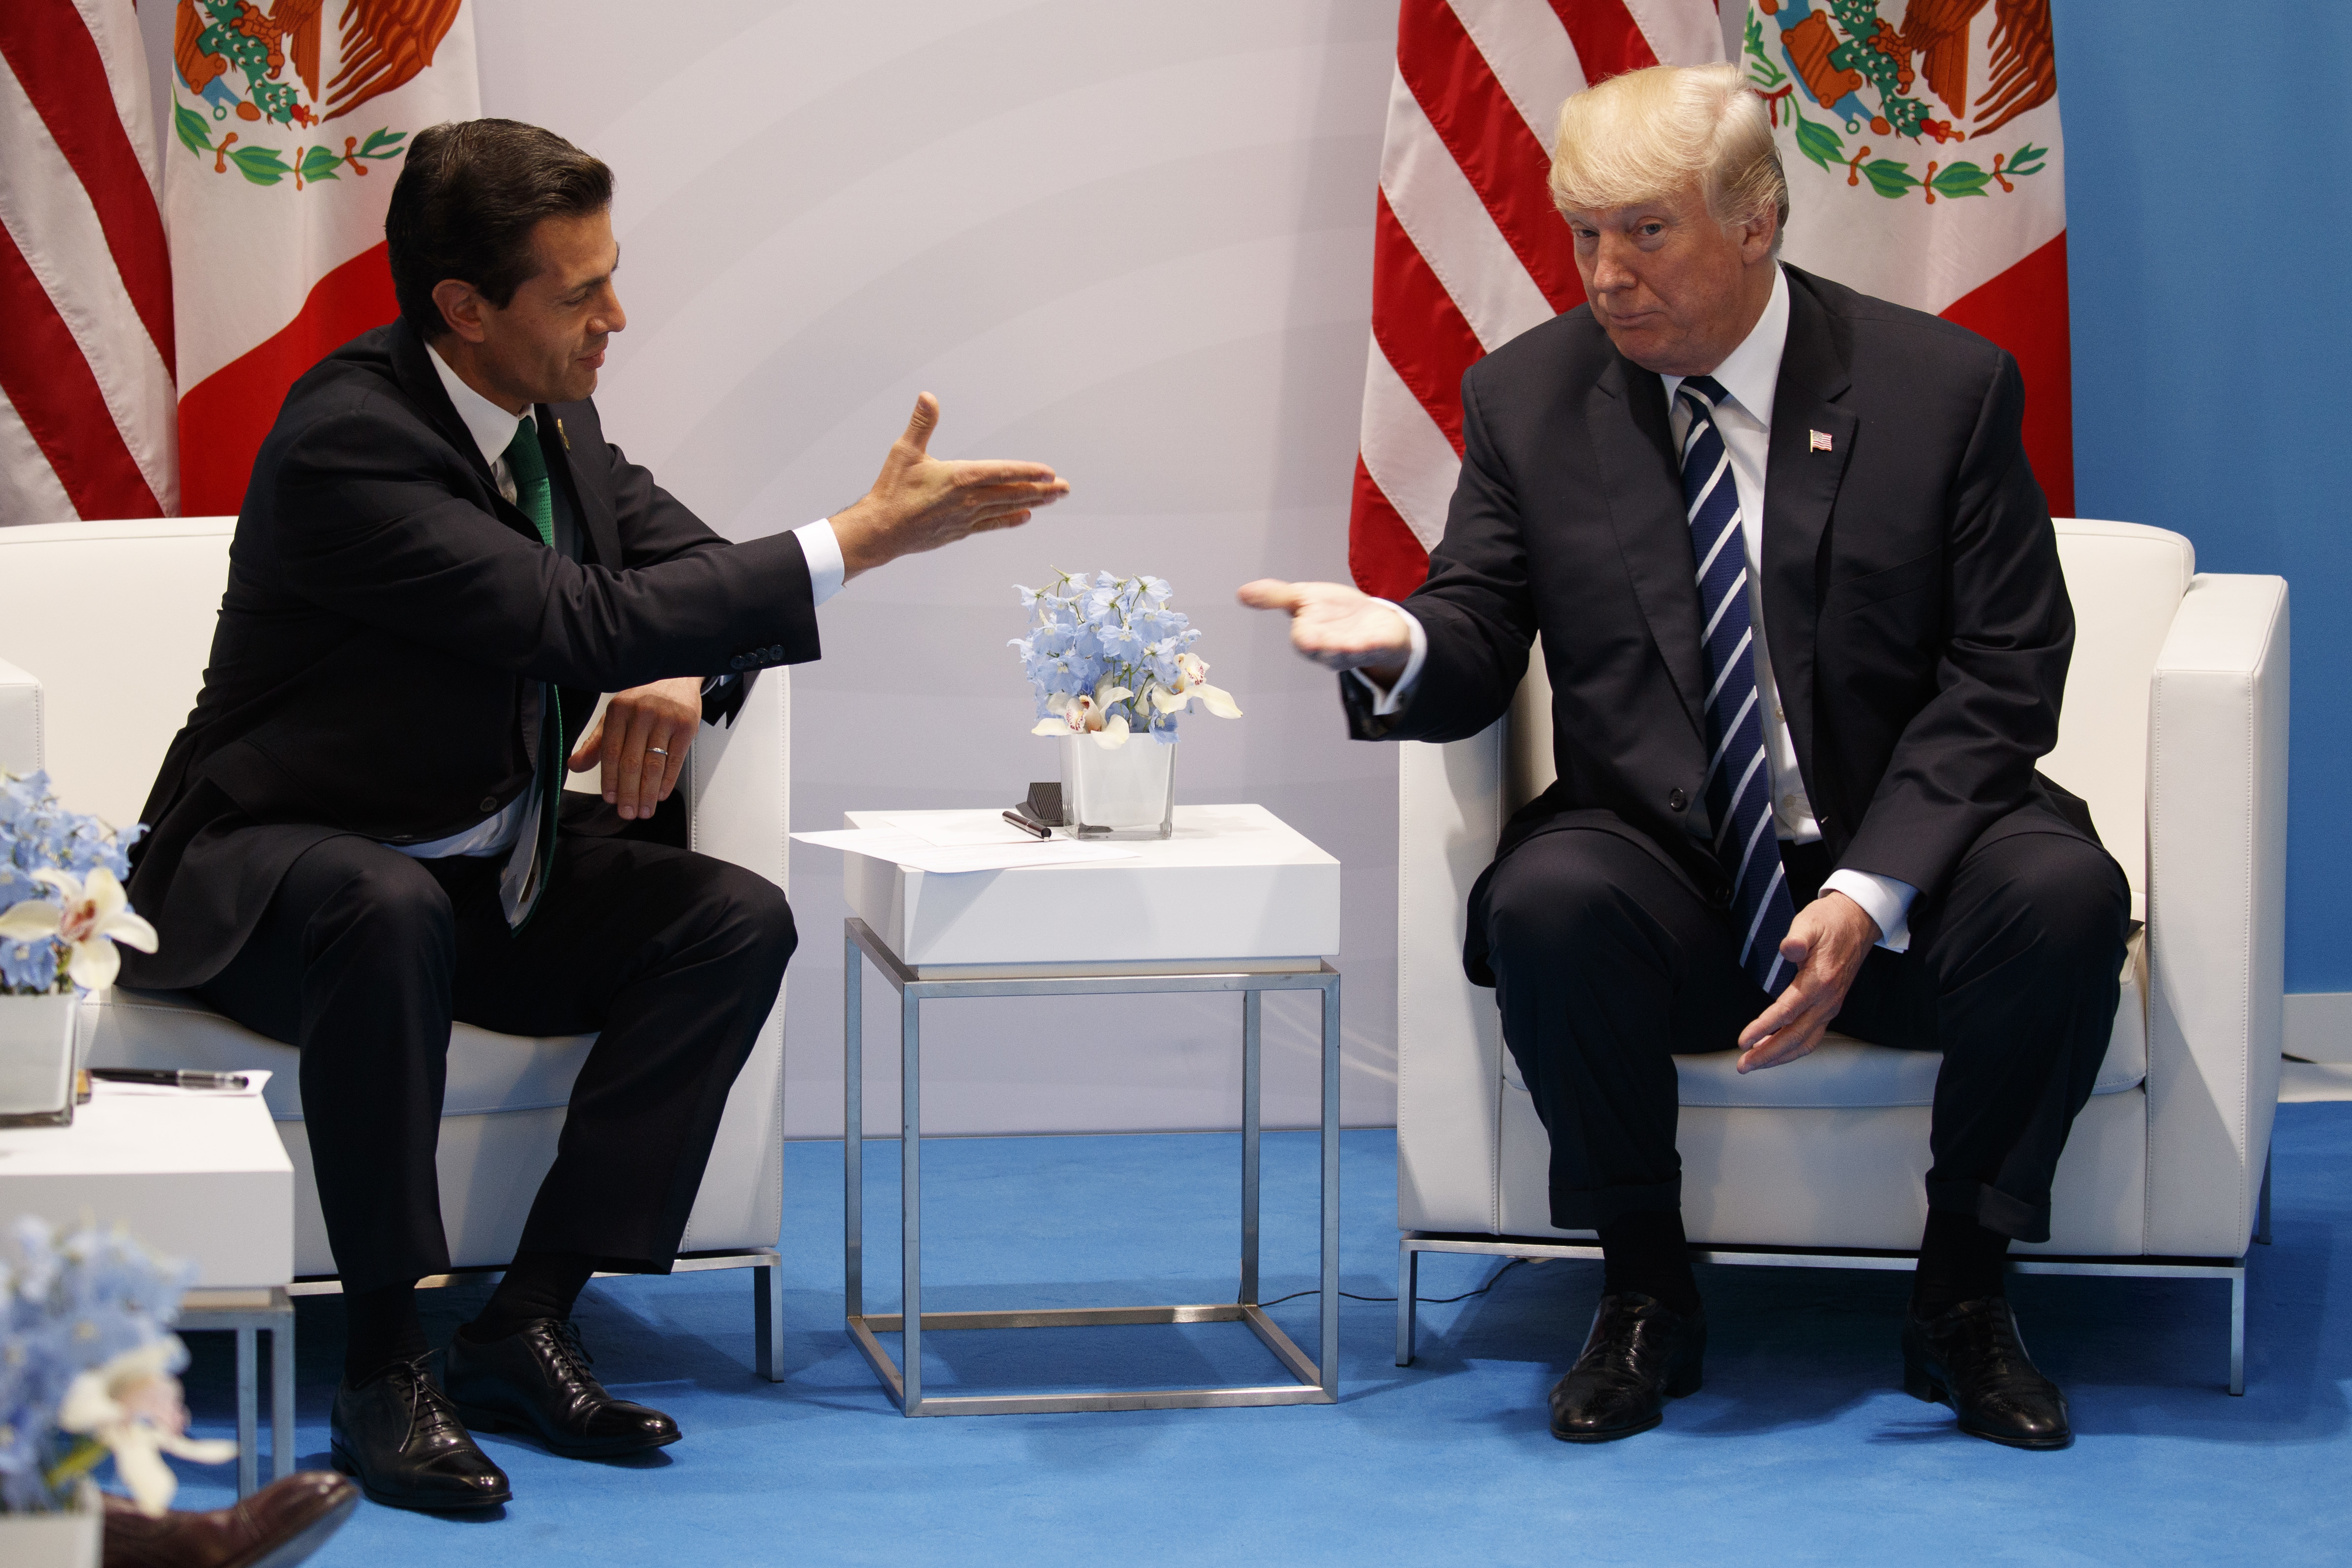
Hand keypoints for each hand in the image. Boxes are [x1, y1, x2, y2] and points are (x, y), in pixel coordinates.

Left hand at [568, 676, 702, 820]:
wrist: (676, 675)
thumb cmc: (643, 698)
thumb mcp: (615, 715)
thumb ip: (596, 742)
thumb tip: (575, 765)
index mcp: (619, 710)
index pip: (611, 752)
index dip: (610, 779)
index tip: (610, 799)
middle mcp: (641, 713)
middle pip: (632, 762)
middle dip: (629, 792)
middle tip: (627, 812)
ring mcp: (666, 719)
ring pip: (654, 765)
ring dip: (648, 793)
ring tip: (644, 811)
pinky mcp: (686, 726)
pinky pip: (675, 760)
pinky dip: (667, 781)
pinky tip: (660, 795)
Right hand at [827, 394, 1069, 579]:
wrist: (880, 531)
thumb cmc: (891, 489)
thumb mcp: (905, 451)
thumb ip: (921, 423)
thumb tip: (928, 396)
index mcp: (959, 478)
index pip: (1001, 473)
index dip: (1027, 471)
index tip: (1049, 471)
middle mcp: (968, 500)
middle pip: (1012, 493)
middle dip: (1041, 489)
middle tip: (1066, 488)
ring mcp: (966, 518)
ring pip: (1006, 508)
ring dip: (1032, 502)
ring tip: (1053, 499)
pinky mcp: (960, 531)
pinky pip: (992, 524)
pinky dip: (1010, 519)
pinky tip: (1025, 517)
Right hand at [1235, 579, 1412, 681]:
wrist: (1374, 618)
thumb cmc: (1334, 611)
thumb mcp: (1303, 597)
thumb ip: (1275, 596)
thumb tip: (1241, 593)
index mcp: (1310, 636)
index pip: (1302, 639)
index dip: (1303, 636)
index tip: (1302, 635)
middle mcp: (1330, 648)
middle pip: (1324, 651)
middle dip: (1322, 647)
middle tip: (1316, 644)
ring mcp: (1355, 649)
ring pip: (1348, 654)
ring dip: (1347, 650)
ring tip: (1348, 645)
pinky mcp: (1379, 645)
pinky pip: (1375, 648)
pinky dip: (1373, 646)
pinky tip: (1372, 641)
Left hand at [1734, 891, 1879, 1072]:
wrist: (1857, 922)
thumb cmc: (1829, 922)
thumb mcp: (1809, 922)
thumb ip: (1797, 938)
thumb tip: (1787, 948)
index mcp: (1820, 981)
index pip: (1787, 1011)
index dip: (1764, 1027)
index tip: (1744, 1040)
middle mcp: (1827, 1000)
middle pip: (1795, 1035)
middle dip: (1767, 1053)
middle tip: (1742, 1065)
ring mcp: (1830, 1007)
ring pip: (1805, 1042)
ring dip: (1779, 1056)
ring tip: (1754, 1063)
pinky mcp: (1829, 1008)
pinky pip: (1811, 1036)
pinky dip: (1792, 1049)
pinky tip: (1775, 1051)